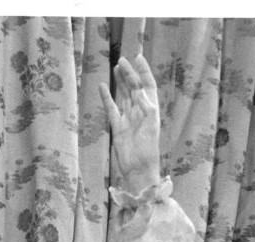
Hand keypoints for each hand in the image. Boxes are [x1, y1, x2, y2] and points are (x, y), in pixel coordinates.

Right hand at [99, 54, 160, 192]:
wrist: (138, 170)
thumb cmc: (148, 151)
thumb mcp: (151, 127)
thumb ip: (147, 108)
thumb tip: (141, 90)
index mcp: (151, 111)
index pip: (148, 86)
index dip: (144, 72)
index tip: (138, 57)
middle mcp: (140, 113)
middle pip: (134, 88)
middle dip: (130, 74)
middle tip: (122, 60)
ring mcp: (128, 119)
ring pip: (124, 95)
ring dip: (121, 82)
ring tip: (116, 68)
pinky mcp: (118, 126)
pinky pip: (112, 108)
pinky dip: (107, 97)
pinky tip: (103, 86)